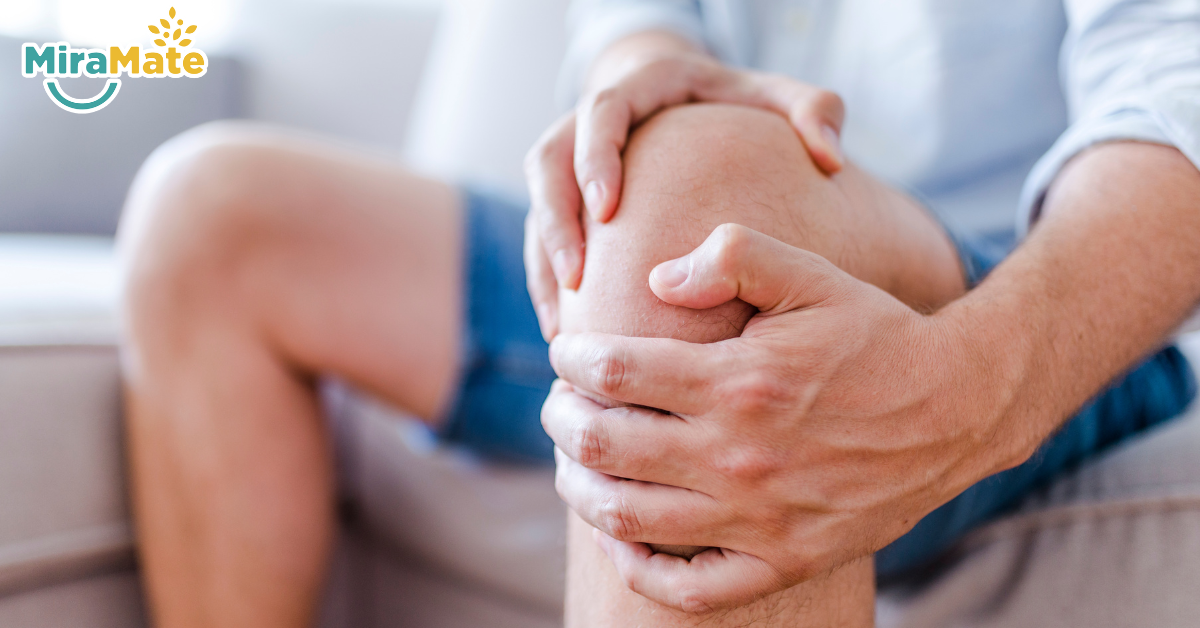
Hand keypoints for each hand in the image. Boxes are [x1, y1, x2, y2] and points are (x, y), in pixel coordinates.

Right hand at [524, 52, 845, 339]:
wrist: (687, 100)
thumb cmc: (737, 103)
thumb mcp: (776, 97)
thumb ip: (812, 112)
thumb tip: (830, 156)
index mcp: (638, 89)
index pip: (601, 112)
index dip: (596, 158)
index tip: (609, 209)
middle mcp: (590, 122)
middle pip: (548, 163)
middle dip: (556, 221)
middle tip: (578, 276)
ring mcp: (572, 162)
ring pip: (538, 208)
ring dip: (544, 264)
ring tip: (562, 322)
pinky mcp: (565, 199)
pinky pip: (542, 240)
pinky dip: (548, 283)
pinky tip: (565, 330)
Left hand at [541, 225, 1019, 611]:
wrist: (956, 409)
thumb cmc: (875, 336)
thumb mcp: (811, 275)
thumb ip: (731, 257)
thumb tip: (656, 280)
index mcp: (739, 381)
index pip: (613, 372)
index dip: (572, 358)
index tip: (567, 351)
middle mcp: (739, 456)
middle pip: (602, 444)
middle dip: (560, 417)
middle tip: (558, 402)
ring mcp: (759, 518)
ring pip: (627, 516)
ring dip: (579, 485)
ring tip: (572, 460)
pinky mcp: (784, 560)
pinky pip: (689, 587)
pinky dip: (639, 569)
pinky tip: (620, 538)